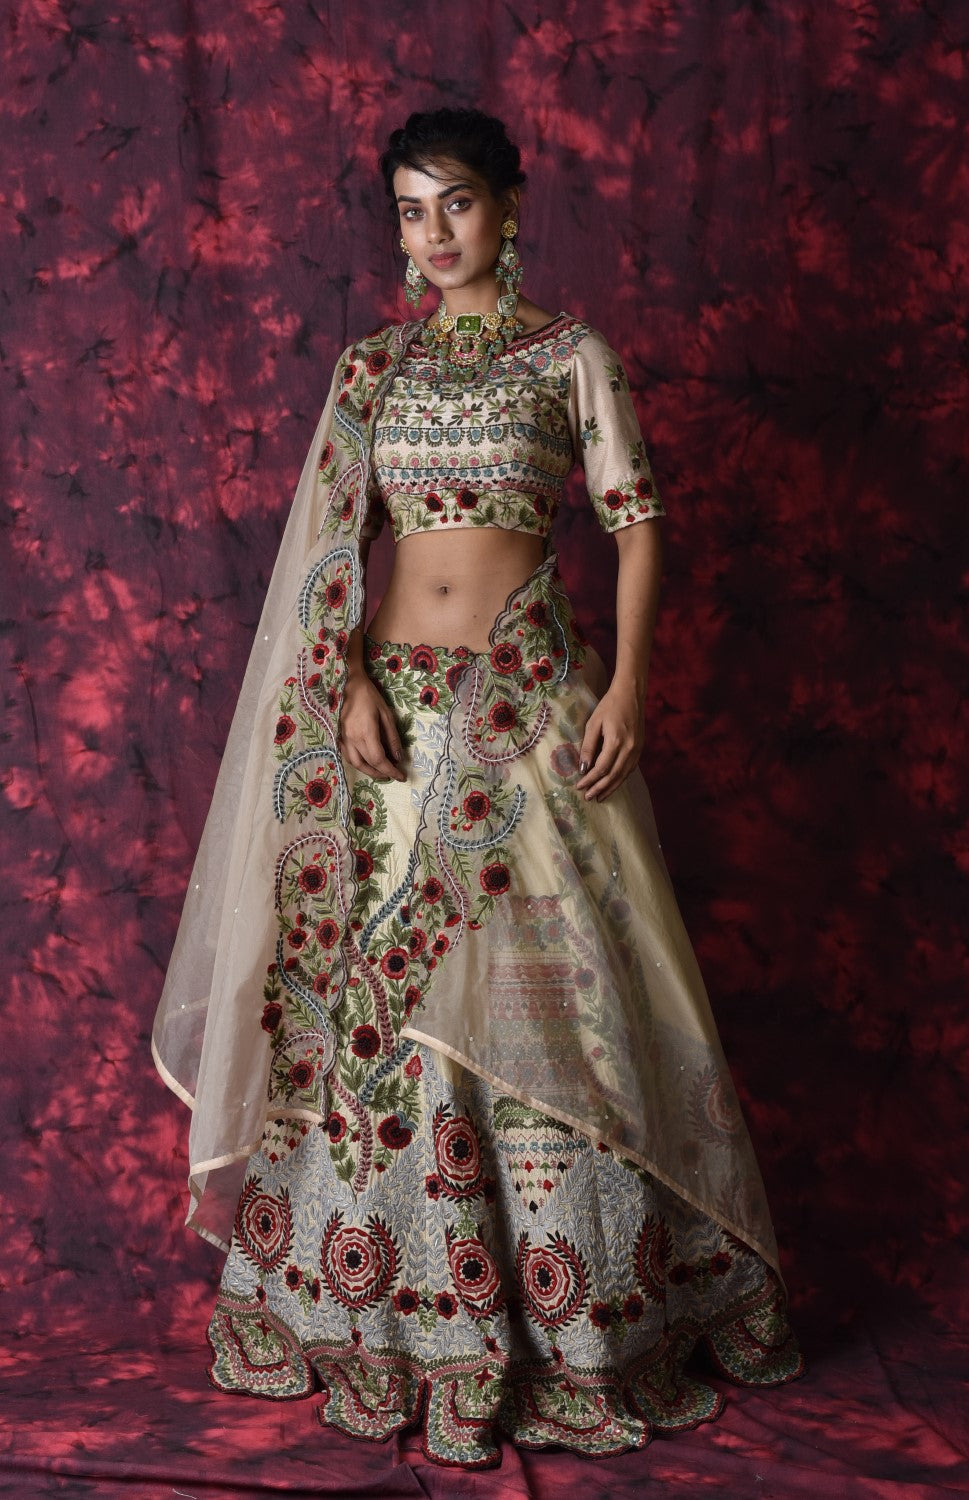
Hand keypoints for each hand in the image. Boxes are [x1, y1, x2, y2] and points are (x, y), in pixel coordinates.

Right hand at [338, 667, 405, 781]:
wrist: (348, 685)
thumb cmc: (370, 697)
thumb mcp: (386, 715)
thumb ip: (392, 738)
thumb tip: (399, 757)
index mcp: (366, 733)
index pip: (379, 760)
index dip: (391, 771)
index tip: (402, 776)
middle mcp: (352, 739)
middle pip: (367, 765)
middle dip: (382, 773)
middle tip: (393, 774)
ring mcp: (343, 739)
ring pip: (355, 764)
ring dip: (369, 771)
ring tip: (381, 771)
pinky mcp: (339, 737)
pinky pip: (347, 756)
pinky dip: (358, 764)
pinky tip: (367, 762)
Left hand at [575, 681, 644, 800]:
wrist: (631, 694)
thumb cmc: (609, 706)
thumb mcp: (593, 723)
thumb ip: (588, 746)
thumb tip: (583, 768)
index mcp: (616, 741)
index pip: (601, 768)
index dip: (590, 780)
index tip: (579, 786)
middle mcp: (629, 749)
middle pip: (613, 775)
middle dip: (600, 788)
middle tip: (588, 798)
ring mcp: (637, 750)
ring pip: (623, 775)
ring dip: (611, 787)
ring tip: (600, 797)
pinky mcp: (640, 749)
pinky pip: (630, 769)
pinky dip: (620, 779)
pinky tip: (613, 784)